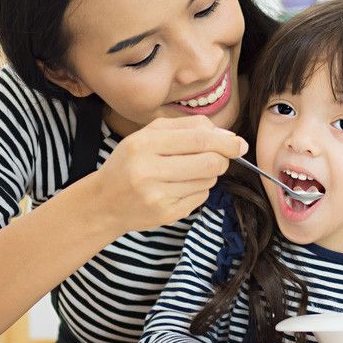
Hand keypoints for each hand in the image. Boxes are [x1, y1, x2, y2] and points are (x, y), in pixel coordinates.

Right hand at [93, 116, 247, 233]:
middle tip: (222, 157)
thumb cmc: (129, 163)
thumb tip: (225, 133)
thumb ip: (185, 127)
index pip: (199, 139)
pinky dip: (199, 189)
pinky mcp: (166, 215)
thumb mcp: (147, 135)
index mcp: (144, 144)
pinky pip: (200, 198)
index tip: (239, 143)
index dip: (225, 141)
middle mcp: (149, 171)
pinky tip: (180, 187)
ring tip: (190, 171)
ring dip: (209, 174)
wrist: (103, 202)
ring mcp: (157, 196)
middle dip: (223, 159)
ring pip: (207, 181)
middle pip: (209, 162)